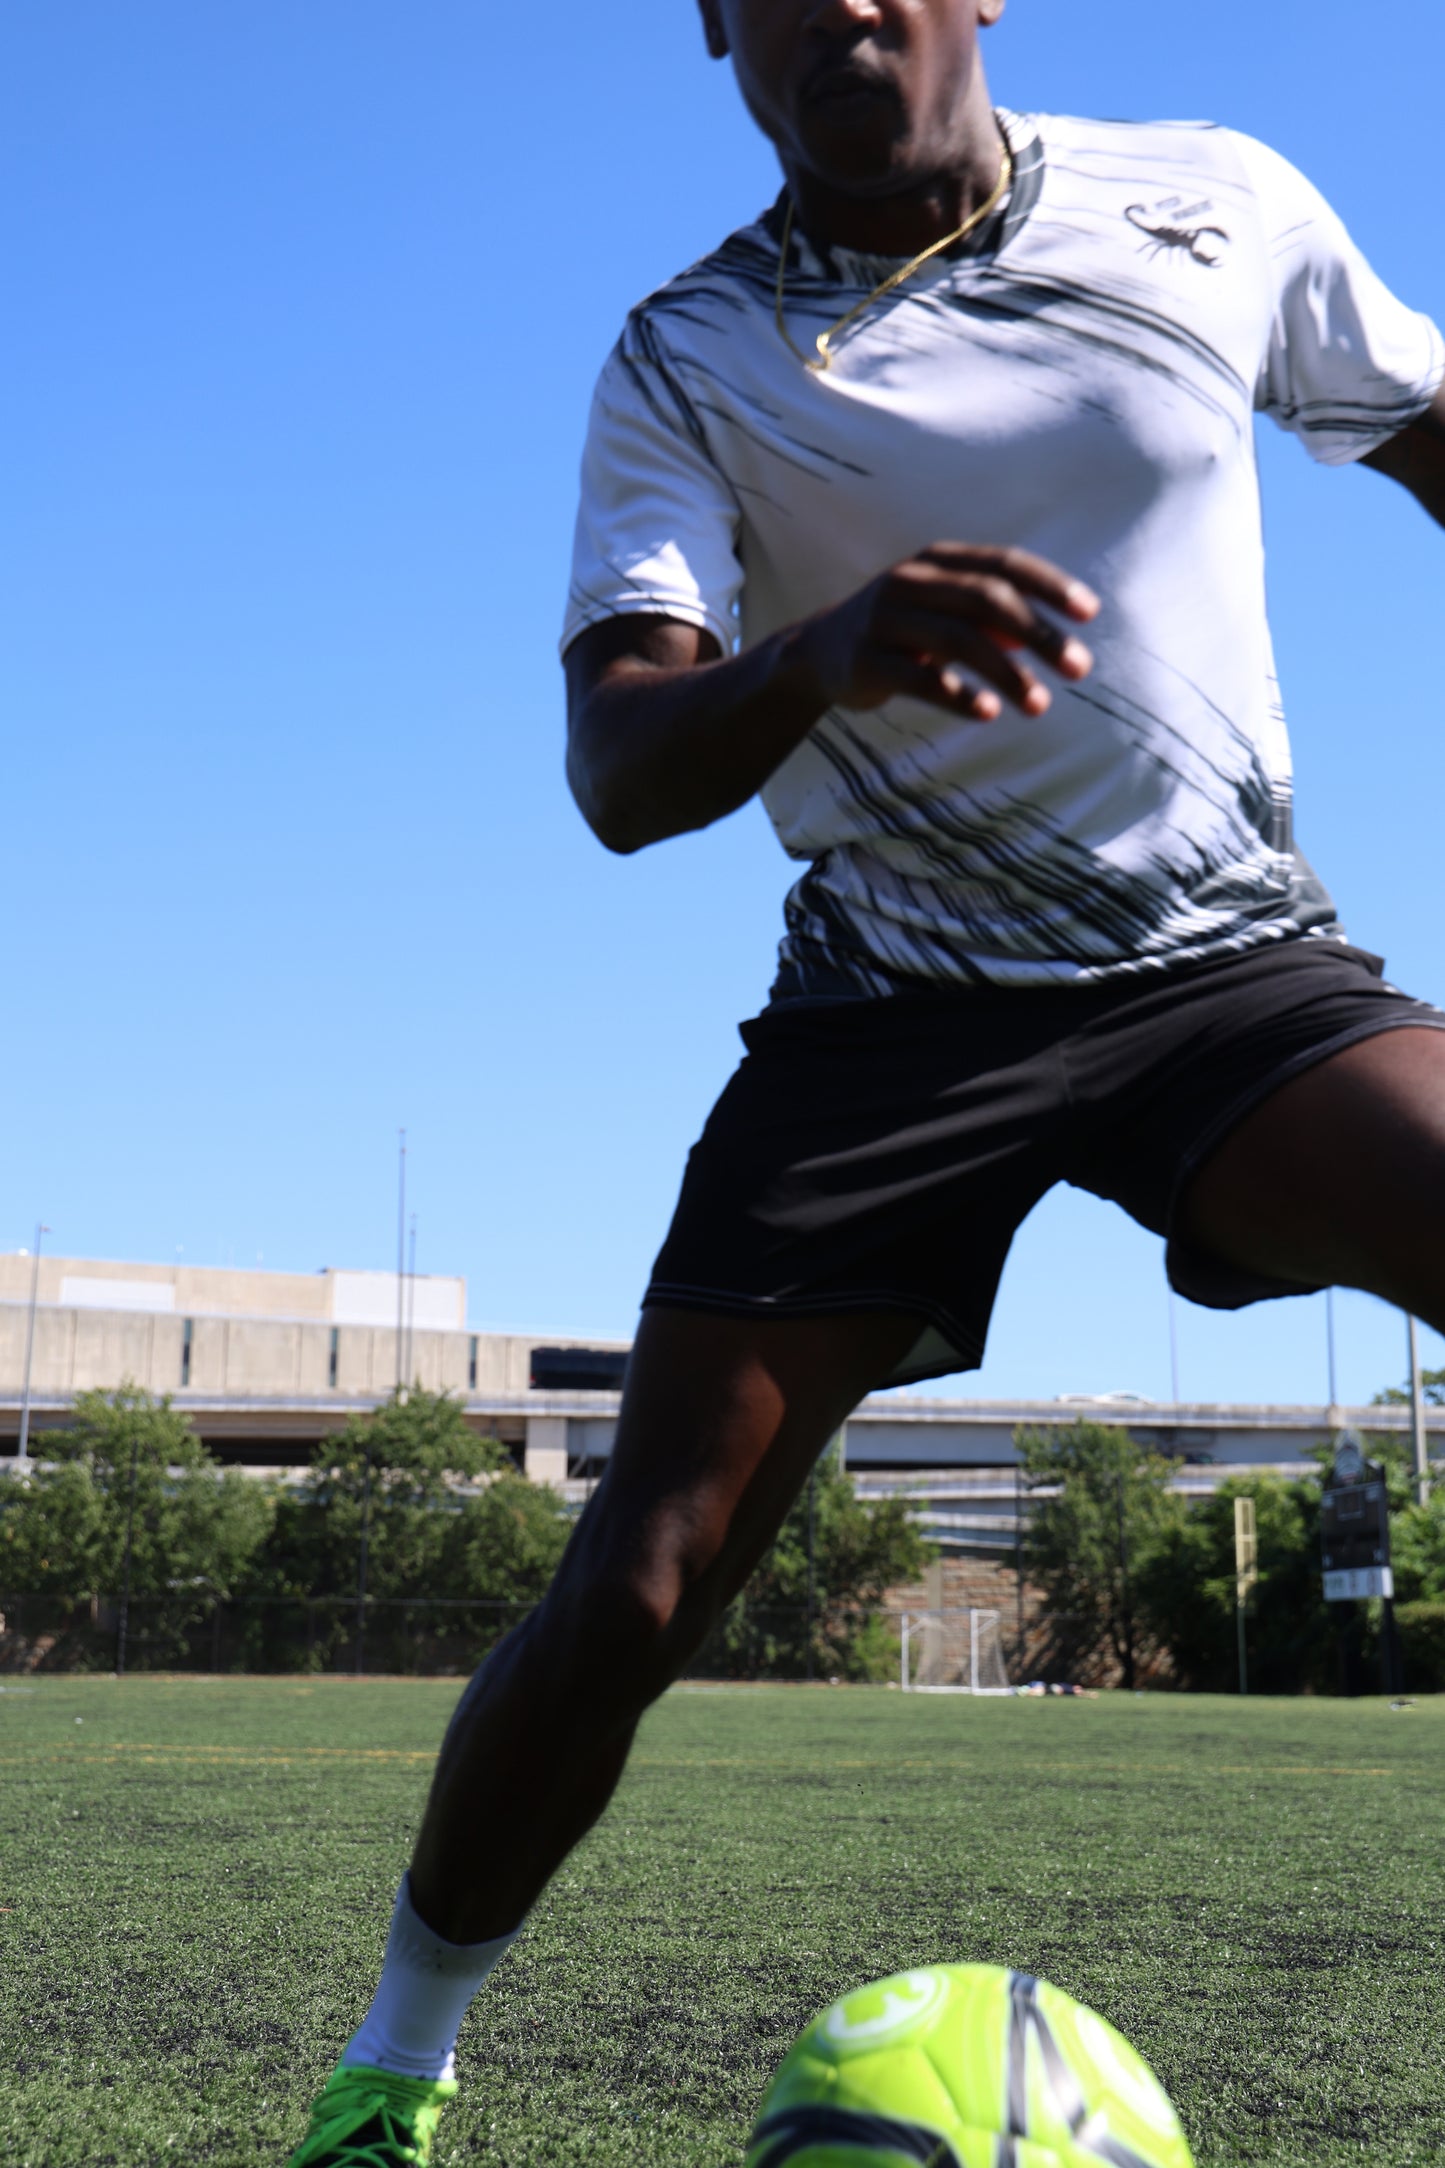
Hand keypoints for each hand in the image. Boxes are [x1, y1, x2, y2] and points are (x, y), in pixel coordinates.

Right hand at [794, 541, 1099, 721]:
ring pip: (957, 639)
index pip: (1004, 563)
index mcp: (937, 561)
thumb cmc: (901, 630)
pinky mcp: (865, 661)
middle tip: (1079, 668)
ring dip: (1006, 672)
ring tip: (1040, 705)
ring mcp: (884, 619)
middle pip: (987, 599)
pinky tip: (990, 712)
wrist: (817, 653)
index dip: (1050, 585)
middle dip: (1039, 634)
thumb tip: (1049, 641)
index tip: (1090, 614)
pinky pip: (919, 678)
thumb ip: (992, 618)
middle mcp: (910, 582)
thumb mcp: (943, 611)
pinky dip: (957, 695)